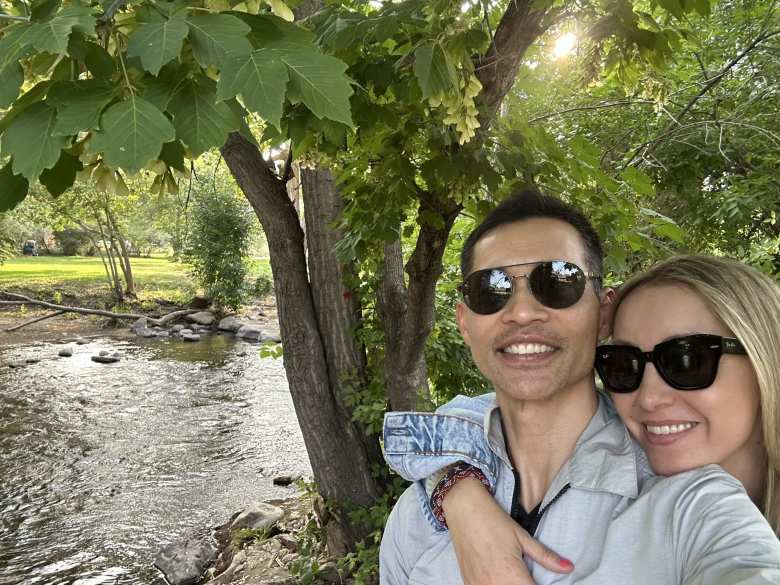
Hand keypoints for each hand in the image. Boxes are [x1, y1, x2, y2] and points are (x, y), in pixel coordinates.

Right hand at [443, 477, 573, 584]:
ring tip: (514, 577)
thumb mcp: (522, 537)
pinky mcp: (468, 583)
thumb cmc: (493, 520)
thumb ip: (546, 557)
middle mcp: (495, 584)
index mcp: (512, 575)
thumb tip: (569, 567)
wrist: (464, 508)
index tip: (542, 582)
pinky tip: (498, 579)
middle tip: (527, 577)